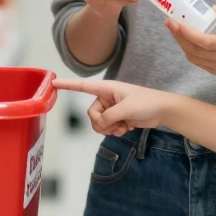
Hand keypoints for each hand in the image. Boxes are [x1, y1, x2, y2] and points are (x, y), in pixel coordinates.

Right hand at [53, 78, 174, 136]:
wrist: (163, 110)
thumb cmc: (147, 102)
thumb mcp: (126, 109)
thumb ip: (109, 116)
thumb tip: (99, 124)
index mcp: (107, 88)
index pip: (83, 86)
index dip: (67, 85)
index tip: (53, 83)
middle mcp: (107, 98)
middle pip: (91, 114)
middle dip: (101, 123)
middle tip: (115, 124)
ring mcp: (112, 108)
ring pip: (98, 123)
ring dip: (108, 129)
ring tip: (122, 126)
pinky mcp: (117, 118)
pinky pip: (107, 128)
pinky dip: (115, 131)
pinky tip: (127, 128)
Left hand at [165, 6, 215, 75]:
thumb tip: (214, 9)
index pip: (207, 42)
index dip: (189, 34)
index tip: (177, 23)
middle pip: (195, 50)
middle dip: (179, 36)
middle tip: (169, 22)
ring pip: (193, 57)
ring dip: (180, 43)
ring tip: (173, 29)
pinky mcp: (215, 71)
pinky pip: (196, 61)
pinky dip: (187, 49)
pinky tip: (183, 38)